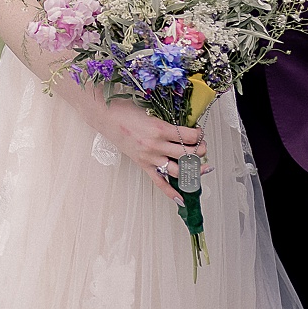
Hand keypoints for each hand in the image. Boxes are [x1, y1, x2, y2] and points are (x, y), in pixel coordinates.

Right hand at [88, 98, 210, 202]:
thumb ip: (167, 122)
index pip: (190, 136)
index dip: (199, 135)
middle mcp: (156, 145)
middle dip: (200, 151)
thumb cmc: (125, 110)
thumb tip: (184, 129)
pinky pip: (159, 182)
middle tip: (202, 147)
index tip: (200, 133)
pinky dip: (170, 192)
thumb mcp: (151, 111)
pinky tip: (181, 198)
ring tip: (200, 166)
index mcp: (160, 128)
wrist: (105, 116)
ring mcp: (150, 157)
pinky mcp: (143, 164)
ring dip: (193, 170)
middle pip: (188, 153)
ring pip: (179, 169)